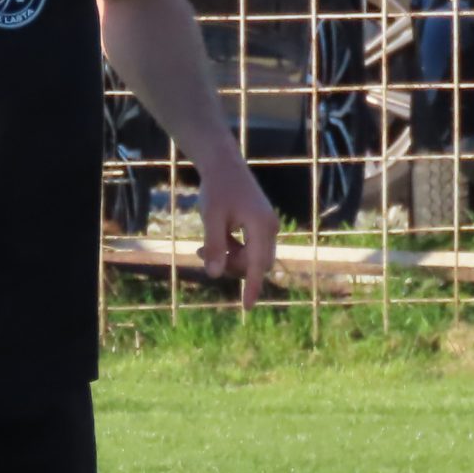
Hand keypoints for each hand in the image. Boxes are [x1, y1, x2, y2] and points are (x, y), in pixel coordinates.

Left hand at [196, 159, 279, 306]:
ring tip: (203, 247)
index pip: (257, 266)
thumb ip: (215, 247)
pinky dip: (232, 249)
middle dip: (231, 266)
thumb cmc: (217, 189)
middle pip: (255, 264)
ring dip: (229, 258)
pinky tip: (213, 241)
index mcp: (261, 226)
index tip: (246, 308)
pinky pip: (249, 248)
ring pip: (251, 258)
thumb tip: (215, 276)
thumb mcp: (211, 218)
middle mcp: (270, 228)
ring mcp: (268, 226)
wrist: (224, 164)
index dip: (252, 288)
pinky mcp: (261, 225)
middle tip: (203, 254)